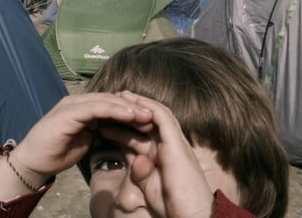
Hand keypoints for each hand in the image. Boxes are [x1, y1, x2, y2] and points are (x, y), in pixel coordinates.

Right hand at [0, 93, 152, 201]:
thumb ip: (100, 132)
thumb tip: (121, 132)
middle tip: (155, 114)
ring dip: (128, 107)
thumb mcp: (86, 141)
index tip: (152, 119)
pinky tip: (129, 115)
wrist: (32, 162)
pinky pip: (95, 107)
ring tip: (146, 114)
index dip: (132, 110)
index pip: (112, 104)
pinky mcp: (68, 111)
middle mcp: (79, 102)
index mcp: (84, 108)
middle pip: (112, 99)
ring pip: (106, 100)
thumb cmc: (57, 153)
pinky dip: (114, 110)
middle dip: (134, 106)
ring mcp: (72, 104)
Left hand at [101, 91, 214, 217]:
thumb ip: (140, 171)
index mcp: (164, 155)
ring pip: (157, 114)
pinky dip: (148, 107)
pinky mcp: (176, 144)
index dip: (126, 126)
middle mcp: (172, 145)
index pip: (143, 134)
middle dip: (131, 109)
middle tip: (112, 99)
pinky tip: (133, 101)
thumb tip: (135, 159)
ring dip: (138, 103)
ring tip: (120, 95)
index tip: (108, 120)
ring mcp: (176, 142)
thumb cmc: (174, 205)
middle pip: (150, 120)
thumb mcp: (150, 186)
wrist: (193, 215)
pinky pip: (162, 118)